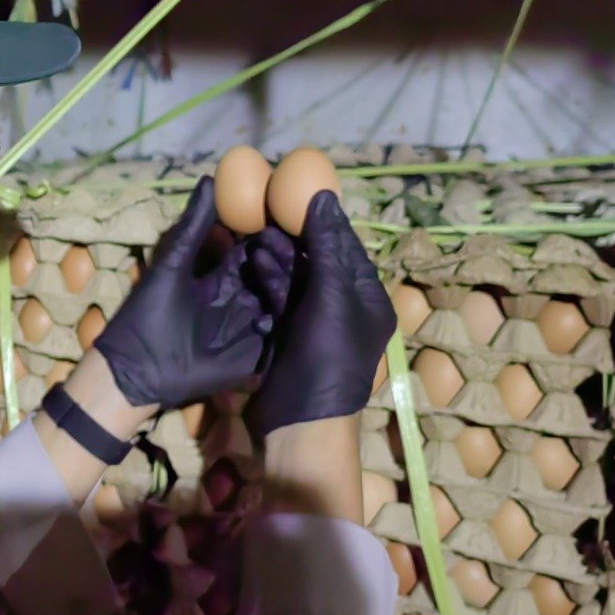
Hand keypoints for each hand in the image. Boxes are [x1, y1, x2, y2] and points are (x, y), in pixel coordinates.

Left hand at [92, 177, 276, 410]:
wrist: (136, 368)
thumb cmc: (147, 314)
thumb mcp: (173, 265)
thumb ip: (193, 227)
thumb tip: (210, 179)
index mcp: (222, 276)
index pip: (254, 249)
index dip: (270, 232)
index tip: (289, 210)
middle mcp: (241, 298)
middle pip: (273, 275)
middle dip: (287, 258)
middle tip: (301, 239)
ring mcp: (249, 326)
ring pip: (279, 302)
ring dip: (286, 287)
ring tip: (294, 270)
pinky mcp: (252, 353)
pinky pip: (275, 336)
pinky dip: (281, 323)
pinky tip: (283, 309)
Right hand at [244, 191, 394, 436]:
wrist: (300, 420)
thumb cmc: (326, 358)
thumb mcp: (332, 298)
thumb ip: (326, 248)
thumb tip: (323, 196)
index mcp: (367, 297)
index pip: (345, 246)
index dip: (321, 220)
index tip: (292, 195)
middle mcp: (343, 306)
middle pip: (316, 259)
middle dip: (290, 237)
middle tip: (262, 214)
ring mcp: (314, 322)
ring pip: (293, 278)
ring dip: (274, 257)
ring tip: (250, 235)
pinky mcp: (287, 334)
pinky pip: (277, 298)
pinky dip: (264, 281)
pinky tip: (248, 264)